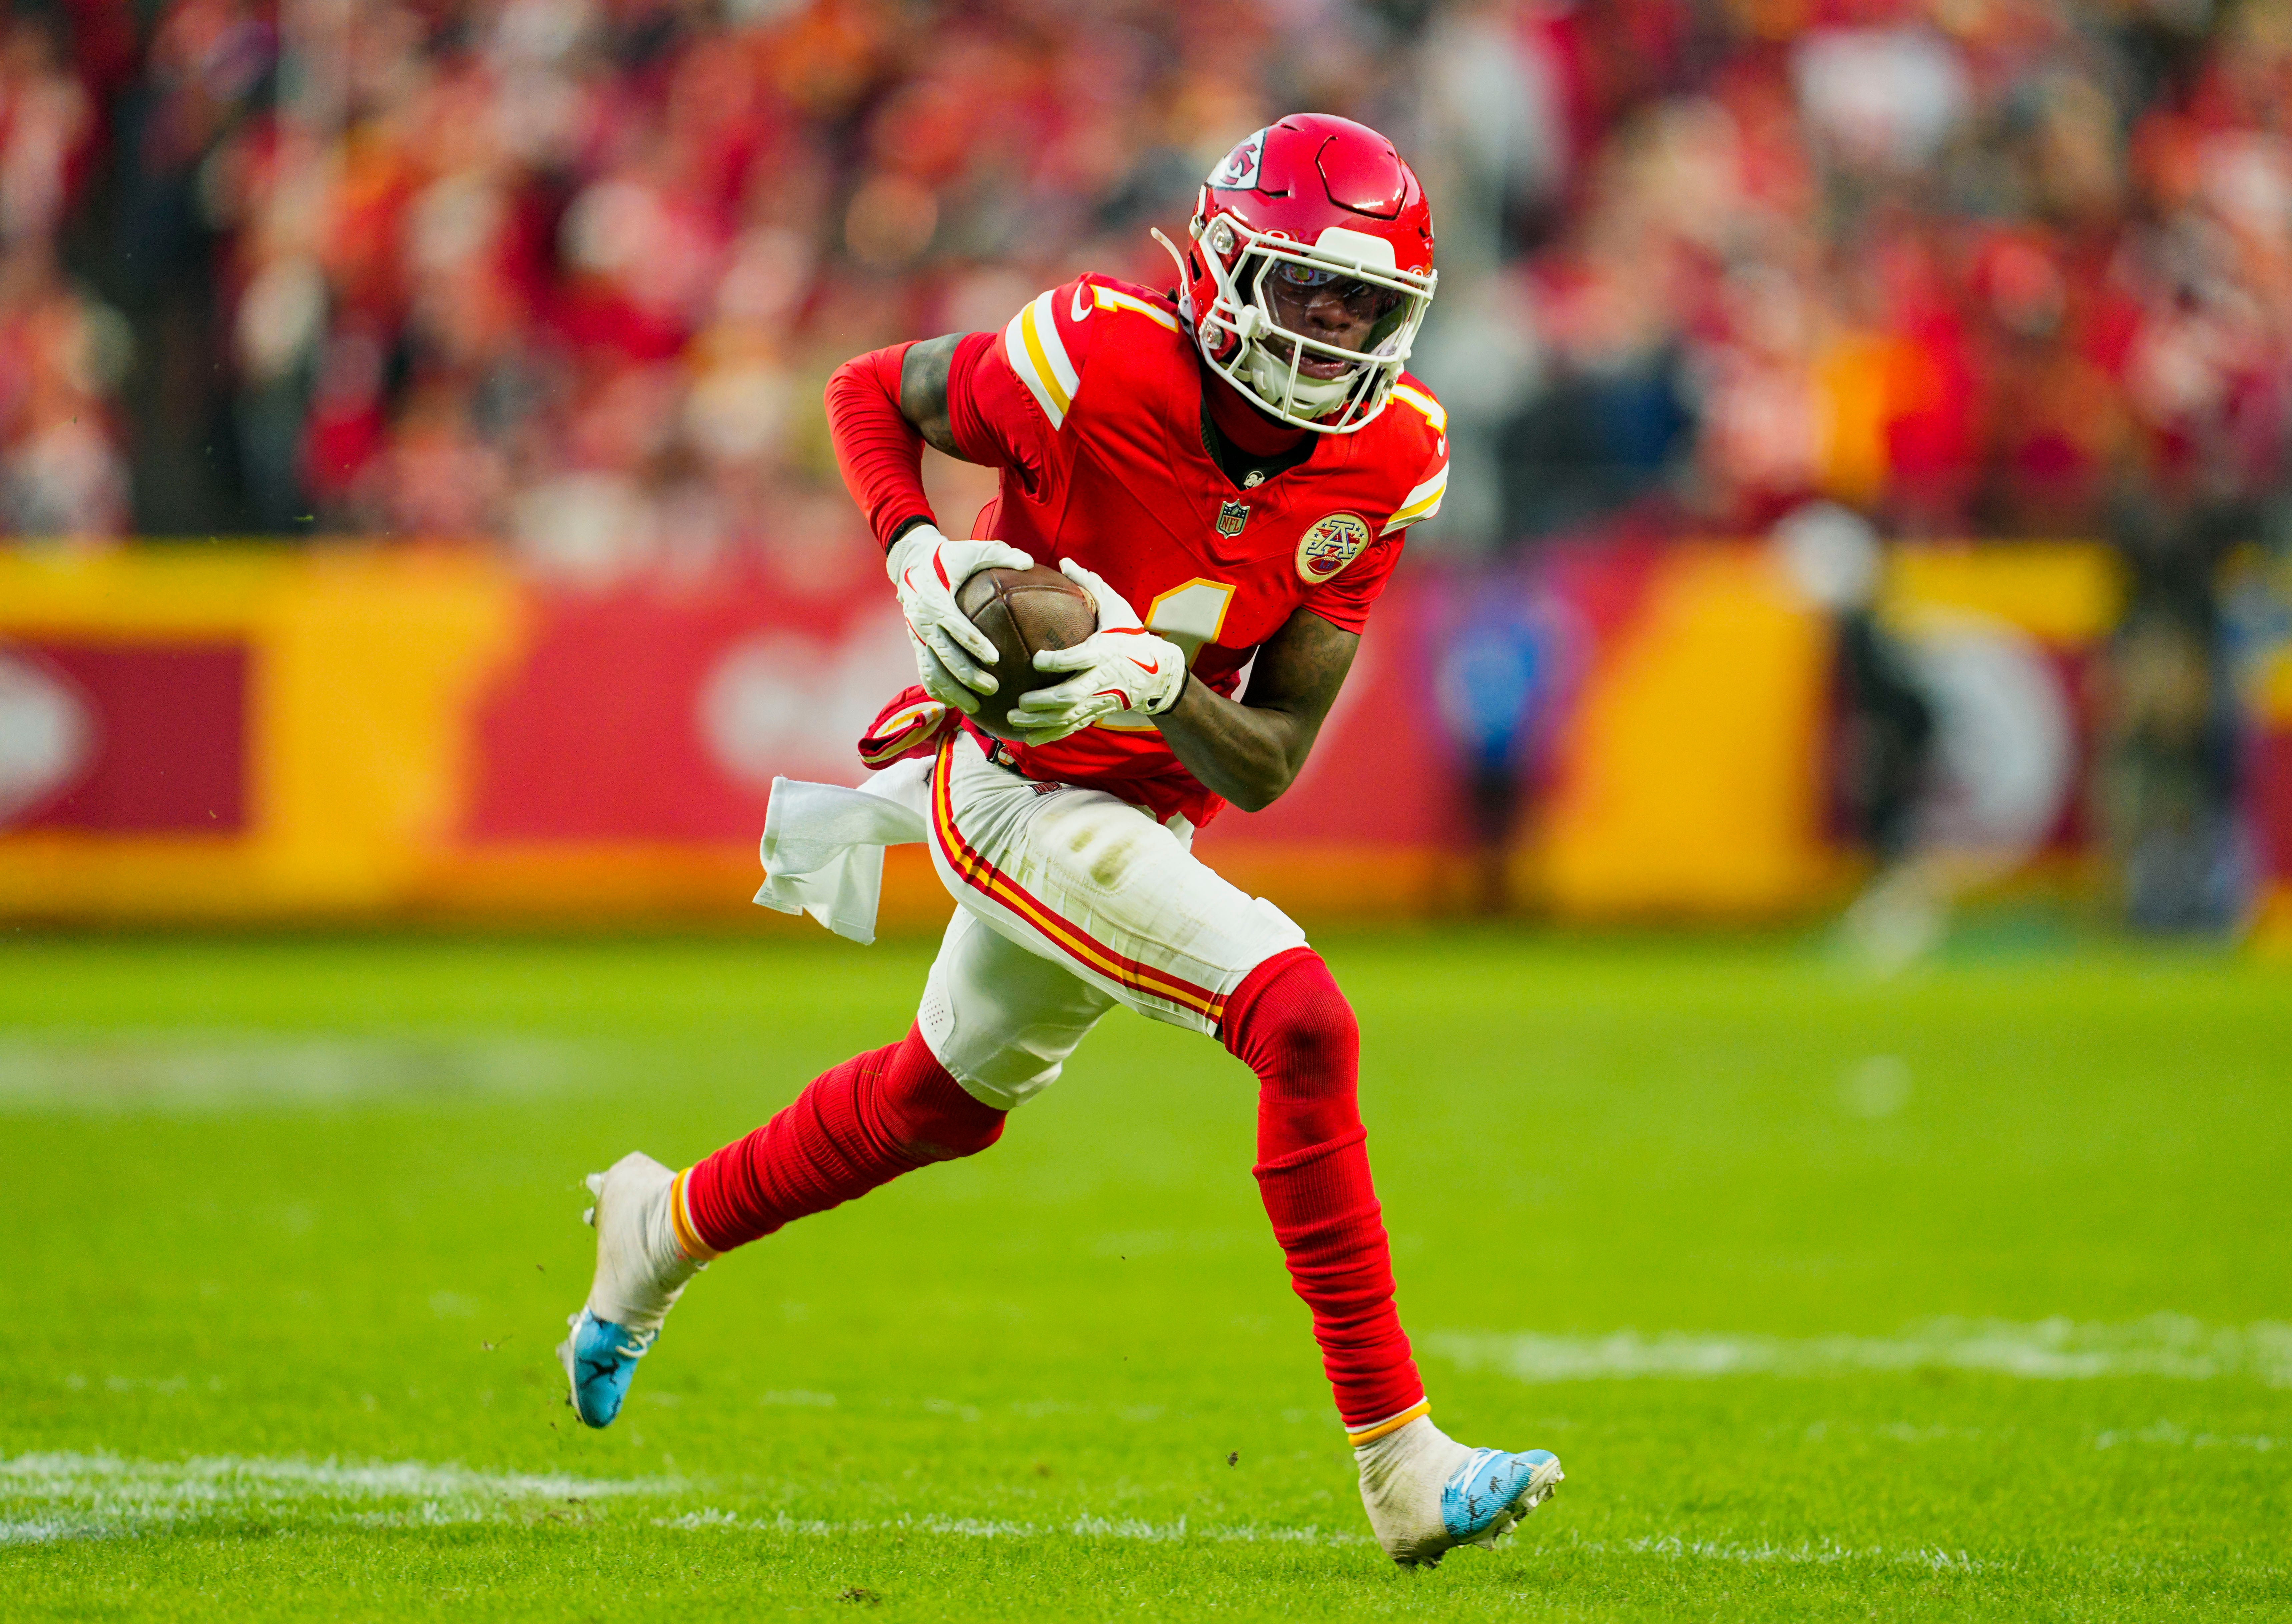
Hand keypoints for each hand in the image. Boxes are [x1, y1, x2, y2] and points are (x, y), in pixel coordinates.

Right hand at [886, 524, 1033, 713]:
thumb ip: (999, 554)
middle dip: (968, 675)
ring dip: (953, 691)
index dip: (974, 643)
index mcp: (935, 598)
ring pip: (933, 670)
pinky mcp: (915, 644)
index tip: (995, 658)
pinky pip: (924, 672)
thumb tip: (1028, 561)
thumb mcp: (971, 550)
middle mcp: (922, 620)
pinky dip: (938, 690)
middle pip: (945, 655)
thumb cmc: (948, 557)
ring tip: (977, 708)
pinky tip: (956, 704)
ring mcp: (917, 635)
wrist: (911, 562)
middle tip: (994, 688)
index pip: (955, 625)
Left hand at [1006, 559, 1187, 743]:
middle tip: (1020, 700)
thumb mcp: (1116, 607)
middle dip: (1044, 701)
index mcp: (1104, 651)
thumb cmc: (1132, 634)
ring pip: (1068, 716)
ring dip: (1041, 720)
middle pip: (1071, 695)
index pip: (1079, 658)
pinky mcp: (1097, 712)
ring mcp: (1100, 699)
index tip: (1037, 659)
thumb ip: (1090, 584)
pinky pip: (1072, 727)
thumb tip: (1064, 560)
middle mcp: (1102, 679)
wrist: (1159, 671)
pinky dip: (1051, 735)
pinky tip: (1029, 739)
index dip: (1058, 662)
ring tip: (1014, 718)